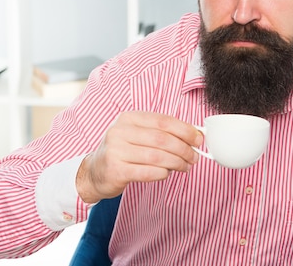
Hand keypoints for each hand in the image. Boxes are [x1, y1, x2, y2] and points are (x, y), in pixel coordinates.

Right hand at [76, 111, 201, 203]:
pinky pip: (148, 172)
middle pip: (162, 139)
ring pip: (157, 157)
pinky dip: (163, 174)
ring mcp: (116, 151)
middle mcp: (120, 132)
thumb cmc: (122, 152)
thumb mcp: (136, 135)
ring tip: (185, 166)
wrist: (94, 172)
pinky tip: (167, 173)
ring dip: (177, 163)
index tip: (199, 139)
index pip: (163, 121)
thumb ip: (160, 133)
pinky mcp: (116, 171)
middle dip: (184, 149)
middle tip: (194, 157)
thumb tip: (193, 135)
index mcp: (128, 118)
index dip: (185, 130)